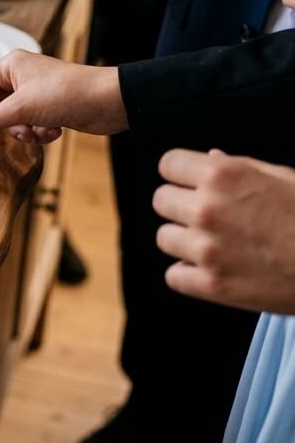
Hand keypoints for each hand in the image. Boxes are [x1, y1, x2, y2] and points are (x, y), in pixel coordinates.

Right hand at [0, 50, 126, 143]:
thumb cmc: (65, 94)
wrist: (110, 101)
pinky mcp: (51, 107)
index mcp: (10, 66)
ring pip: (14, 119)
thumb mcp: (20, 109)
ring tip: (36, 132)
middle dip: (2, 126)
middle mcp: (21, 76)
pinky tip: (54, 130)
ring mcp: (36, 92)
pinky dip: (40, 131)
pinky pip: (32, 124)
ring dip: (24, 131)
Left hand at [154, 149, 294, 315]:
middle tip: (209, 218)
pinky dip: (190, 275)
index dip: (180, 175)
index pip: (168, 165)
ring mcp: (207, 248)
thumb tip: (208, 158)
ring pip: (163, 238)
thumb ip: (242, 168)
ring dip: (184, 242)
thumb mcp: (285, 179)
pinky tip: (215, 270)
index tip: (191, 185)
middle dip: (180, 207)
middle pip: (160, 201)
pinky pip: (173, 275)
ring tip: (217, 245)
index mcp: (224, 176)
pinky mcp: (211, 285)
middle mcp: (208, 209)